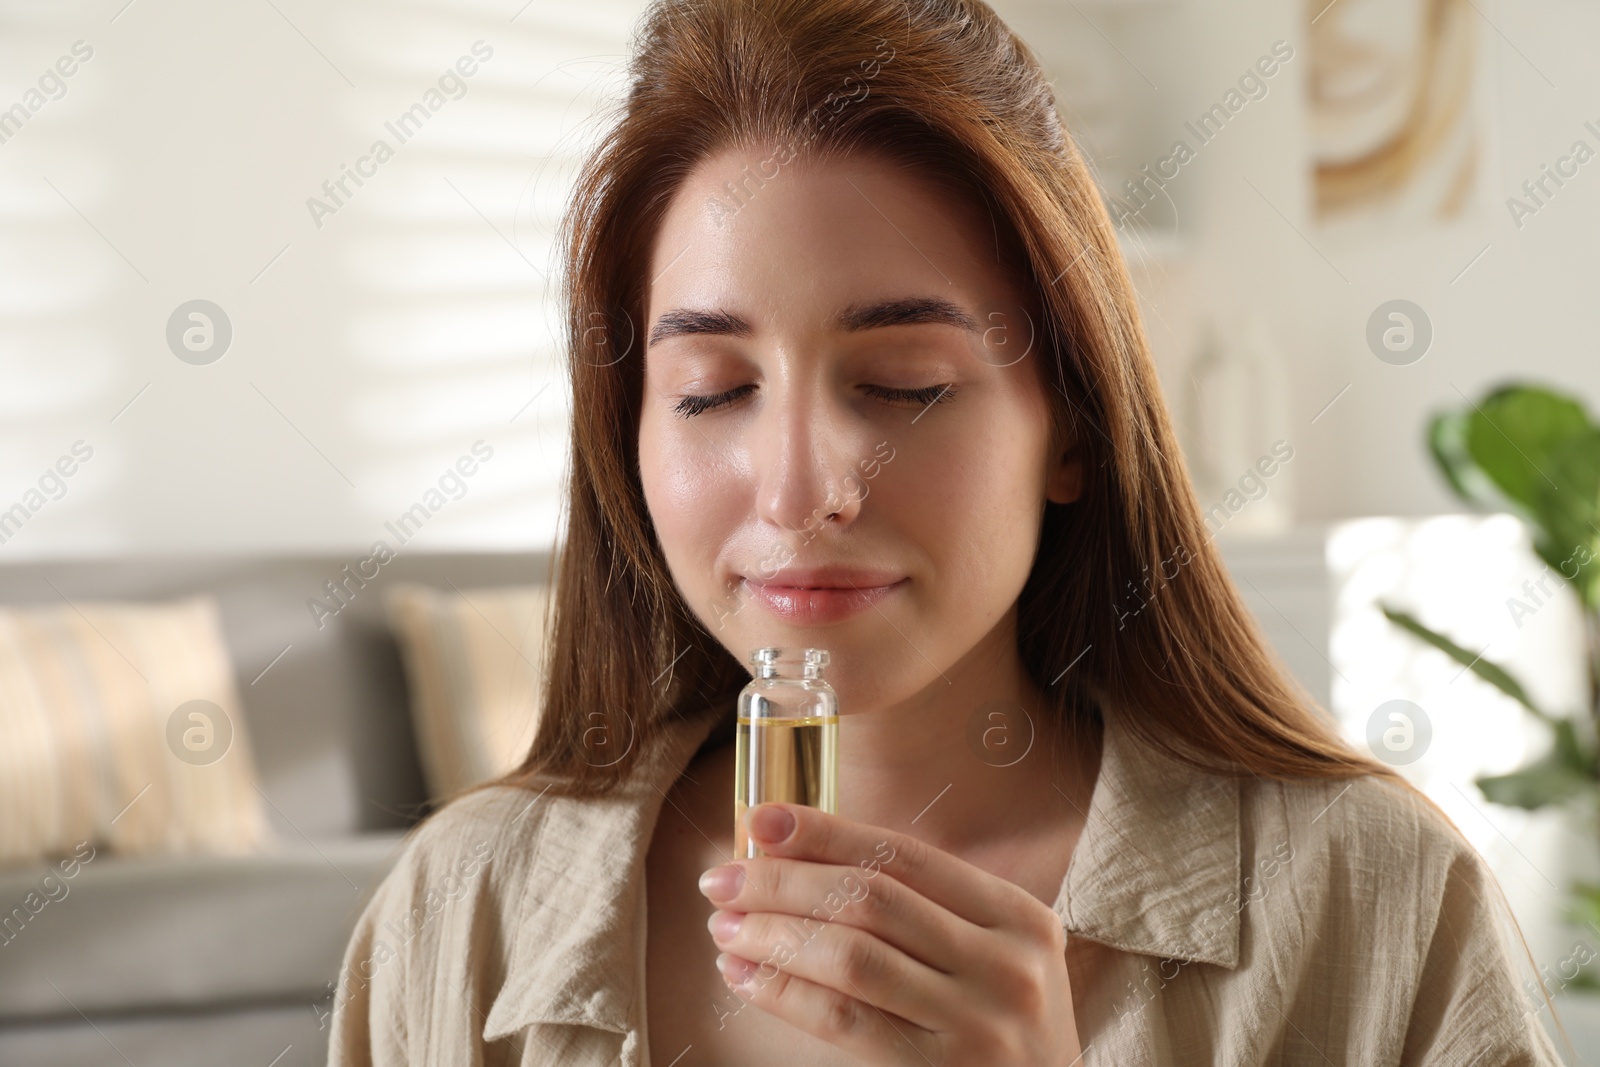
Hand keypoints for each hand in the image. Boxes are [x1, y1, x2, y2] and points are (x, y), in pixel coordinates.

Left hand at [698, 801, 1082, 1064]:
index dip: (825, 832)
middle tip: (723, 881)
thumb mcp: (991, 956)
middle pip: (869, 899)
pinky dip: (782, 991)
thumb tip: (798, 859)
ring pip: (850, 955)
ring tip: (726, 928)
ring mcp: (976, 1023)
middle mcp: (1004, 963)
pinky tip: (745, 976)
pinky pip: (842, 1019)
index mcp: (1016, 916)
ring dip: (773, 934)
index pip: (903, 855)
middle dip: (782, 882)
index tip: (763, 821)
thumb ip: (922, 910)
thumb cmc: (1001, 1025)